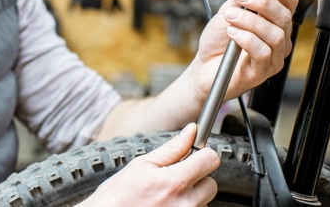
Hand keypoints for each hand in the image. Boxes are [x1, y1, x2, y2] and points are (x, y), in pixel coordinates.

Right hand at [79, 123, 219, 206]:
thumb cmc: (118, 196)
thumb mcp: (142, 165)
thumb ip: (172, 148)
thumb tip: (191, 131)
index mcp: (175, 182)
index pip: (211, 160)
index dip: (203, 154)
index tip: (194, 156)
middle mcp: (185, 203)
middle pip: (211, 184)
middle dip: (196, 178)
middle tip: (175, 178)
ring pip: (203, 201)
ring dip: (190, 196)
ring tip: (165, 196)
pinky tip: (165, 205)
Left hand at [193, 0, 297, 101]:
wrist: (203, 69)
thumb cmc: (218, 43)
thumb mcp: (228, 9)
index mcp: (274, 22)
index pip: (290, 1)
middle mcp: (279, 38)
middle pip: (284, 16)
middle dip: (261, 2)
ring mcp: (274, 57)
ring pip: (274, 34)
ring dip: (250, 21)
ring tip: (230, 18)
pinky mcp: (263, 72)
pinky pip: (263, 52)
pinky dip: (246, 39)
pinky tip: (232, 34)